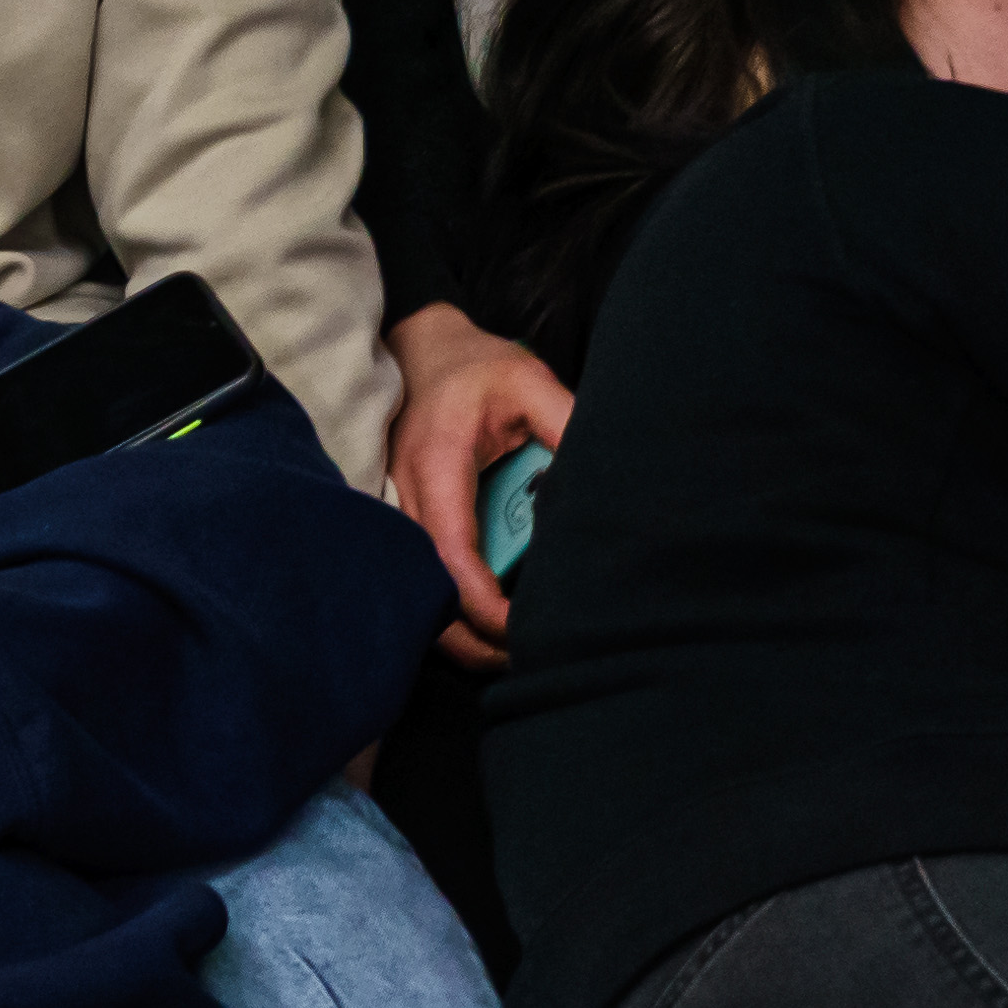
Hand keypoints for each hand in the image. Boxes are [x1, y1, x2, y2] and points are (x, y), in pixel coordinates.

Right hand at [384, 300, 573, 664]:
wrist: (419, 349)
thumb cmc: (473, 367)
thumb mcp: (527, 381)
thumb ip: (566, 421)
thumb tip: (609, 471)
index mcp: (437, 469)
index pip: (453, 560)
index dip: (485, 608)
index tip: (524, 630)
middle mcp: (408, 498)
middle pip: (426, 595)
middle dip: (470, 639)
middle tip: (521, 658)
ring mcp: (398, 511)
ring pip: (417, 593)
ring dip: (460, 628)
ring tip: (509, 645)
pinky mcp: (404, 517)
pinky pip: (420, 575)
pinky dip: (449, 603)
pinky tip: (484, 616)